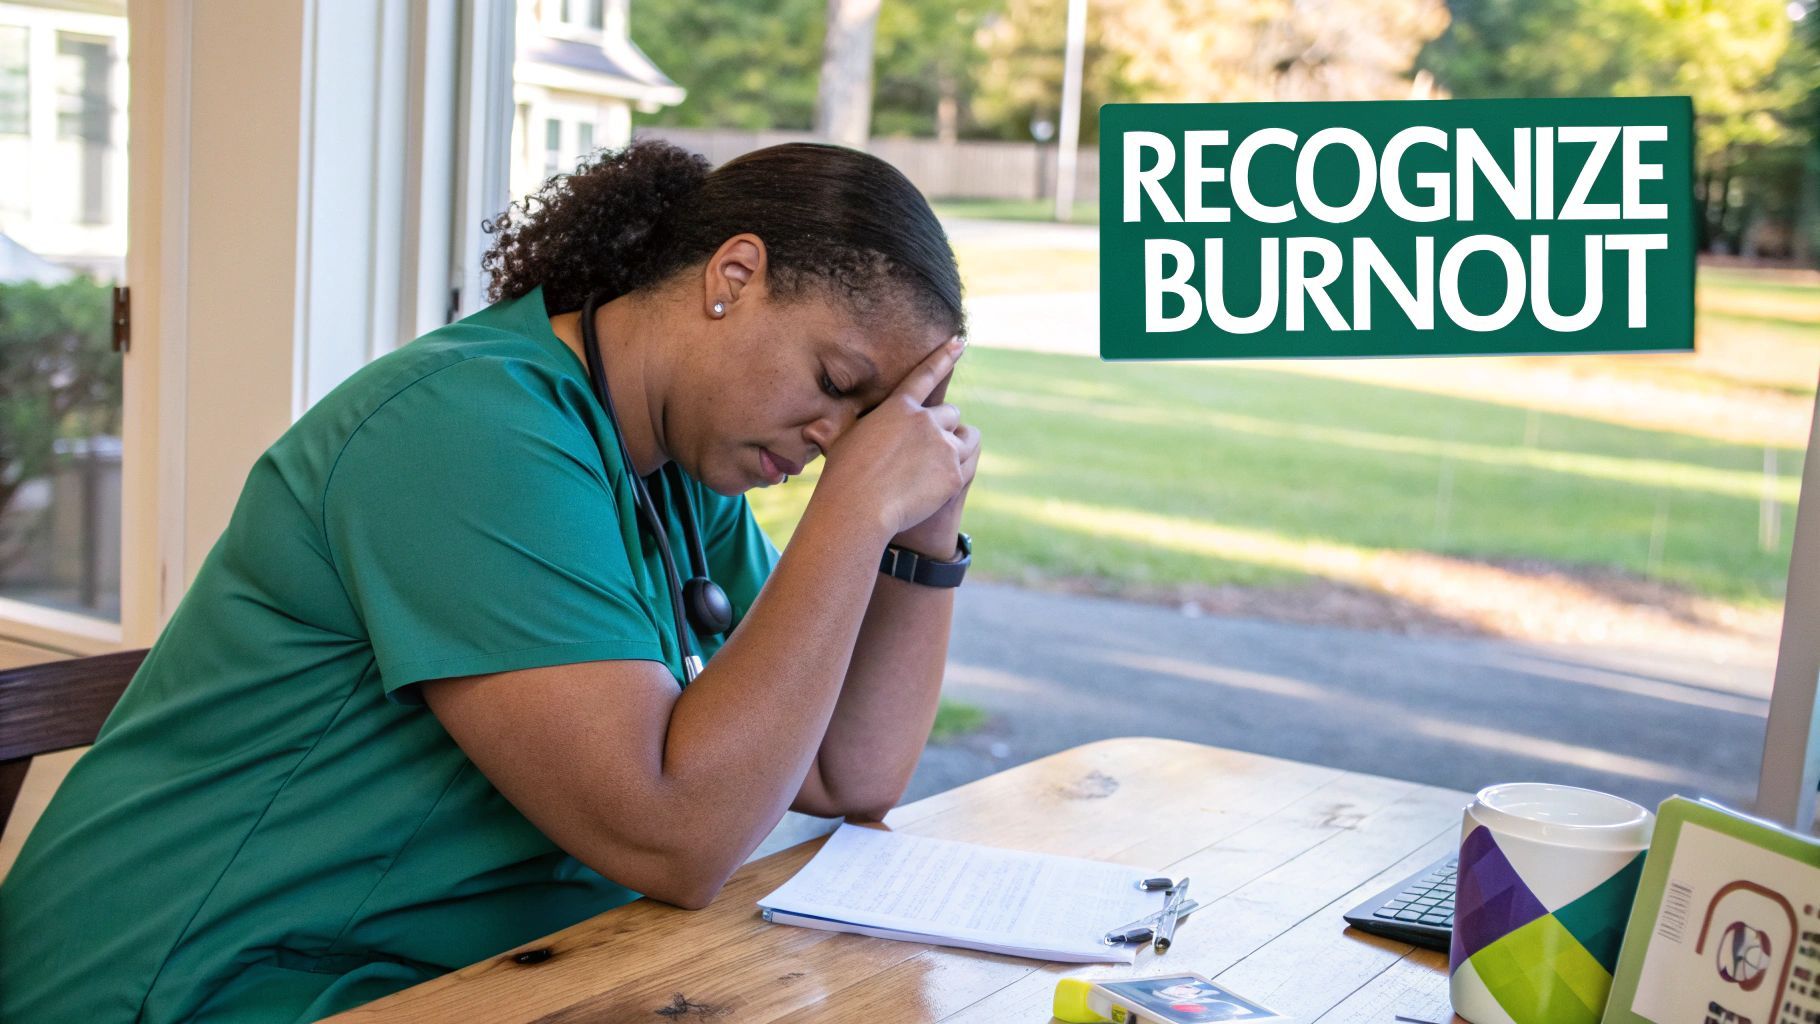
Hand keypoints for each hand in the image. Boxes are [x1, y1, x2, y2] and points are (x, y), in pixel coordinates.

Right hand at [815, 337, 978, 539]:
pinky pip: (966, 466)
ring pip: (965, 438)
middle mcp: (925, 421)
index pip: (926, 375)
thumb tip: (810, 430)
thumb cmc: (843, 478)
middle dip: (943, 429)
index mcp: (899, 408)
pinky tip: (936, 488)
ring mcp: (943, 446)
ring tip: (933, 469)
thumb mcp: (840, 445)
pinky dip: (955, 474)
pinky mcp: (954, 473)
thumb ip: (838, 431)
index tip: (959, 341)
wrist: (860, 509)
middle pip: (951, 413)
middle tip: (925, 452)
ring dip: (955, 449)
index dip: (944, 356)